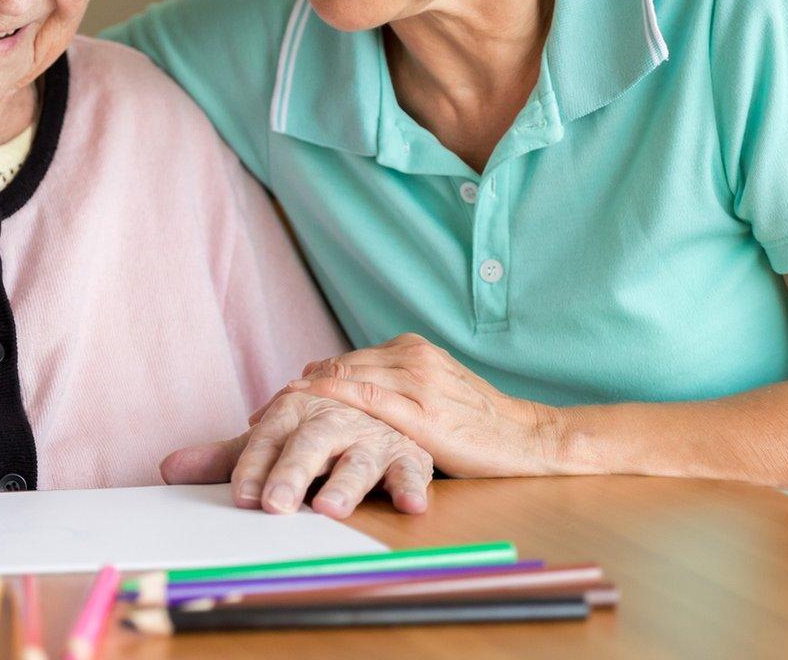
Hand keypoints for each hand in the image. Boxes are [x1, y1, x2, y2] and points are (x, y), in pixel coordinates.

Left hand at [160, 394, 434, 518]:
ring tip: (330, 507)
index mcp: (294, 412)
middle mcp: (332, 420)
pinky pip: (413, 469)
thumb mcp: (272, 443)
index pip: (267, 439)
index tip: (242, 496)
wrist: (379, 407)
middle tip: (275, 506)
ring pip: (358, 458)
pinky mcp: (407, 454)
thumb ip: (226, 459)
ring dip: (346, 483)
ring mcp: (371, 437)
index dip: (253, 467)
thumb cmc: (316, 436)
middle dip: (291, 473)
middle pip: (309, 445)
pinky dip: (413, 485)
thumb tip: (166, 470)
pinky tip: (411, 505)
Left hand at [263, 334, 564, 478]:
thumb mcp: (432, 390)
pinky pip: (368, 402)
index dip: (305, 383)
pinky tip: (308, 417)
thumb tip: (333, 382)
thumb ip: (389, 383)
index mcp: (411, 349)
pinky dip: (332, 404)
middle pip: (337, 369)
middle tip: (257, 418)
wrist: (529, 437)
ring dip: (304, 403)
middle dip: (295, 395)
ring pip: (345, 382)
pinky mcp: (423, 412)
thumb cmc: (477, 422)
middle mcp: (411, 357)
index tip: (273, 404)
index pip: (344, 362)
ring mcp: (417, 381)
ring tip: (268, 424)